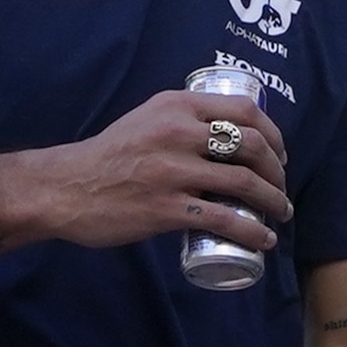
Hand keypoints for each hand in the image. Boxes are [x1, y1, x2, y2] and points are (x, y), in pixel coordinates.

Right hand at [27, 88, 295, 257]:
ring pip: (245, 183)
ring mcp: (174, 171)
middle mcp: (179, 132)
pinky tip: (263, 240)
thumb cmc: (109, 156)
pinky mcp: (167, 207)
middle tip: (280, 187)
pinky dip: (252, 231)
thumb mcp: (146, 119)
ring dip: (273, 200)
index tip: (279, 154)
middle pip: (252, 146)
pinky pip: (224, 219)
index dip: (274, 133)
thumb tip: (224, 135)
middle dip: (277, 170)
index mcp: (176, 105)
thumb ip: (181, 120)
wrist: (66, 187)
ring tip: (280, 213)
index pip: (244, 110)